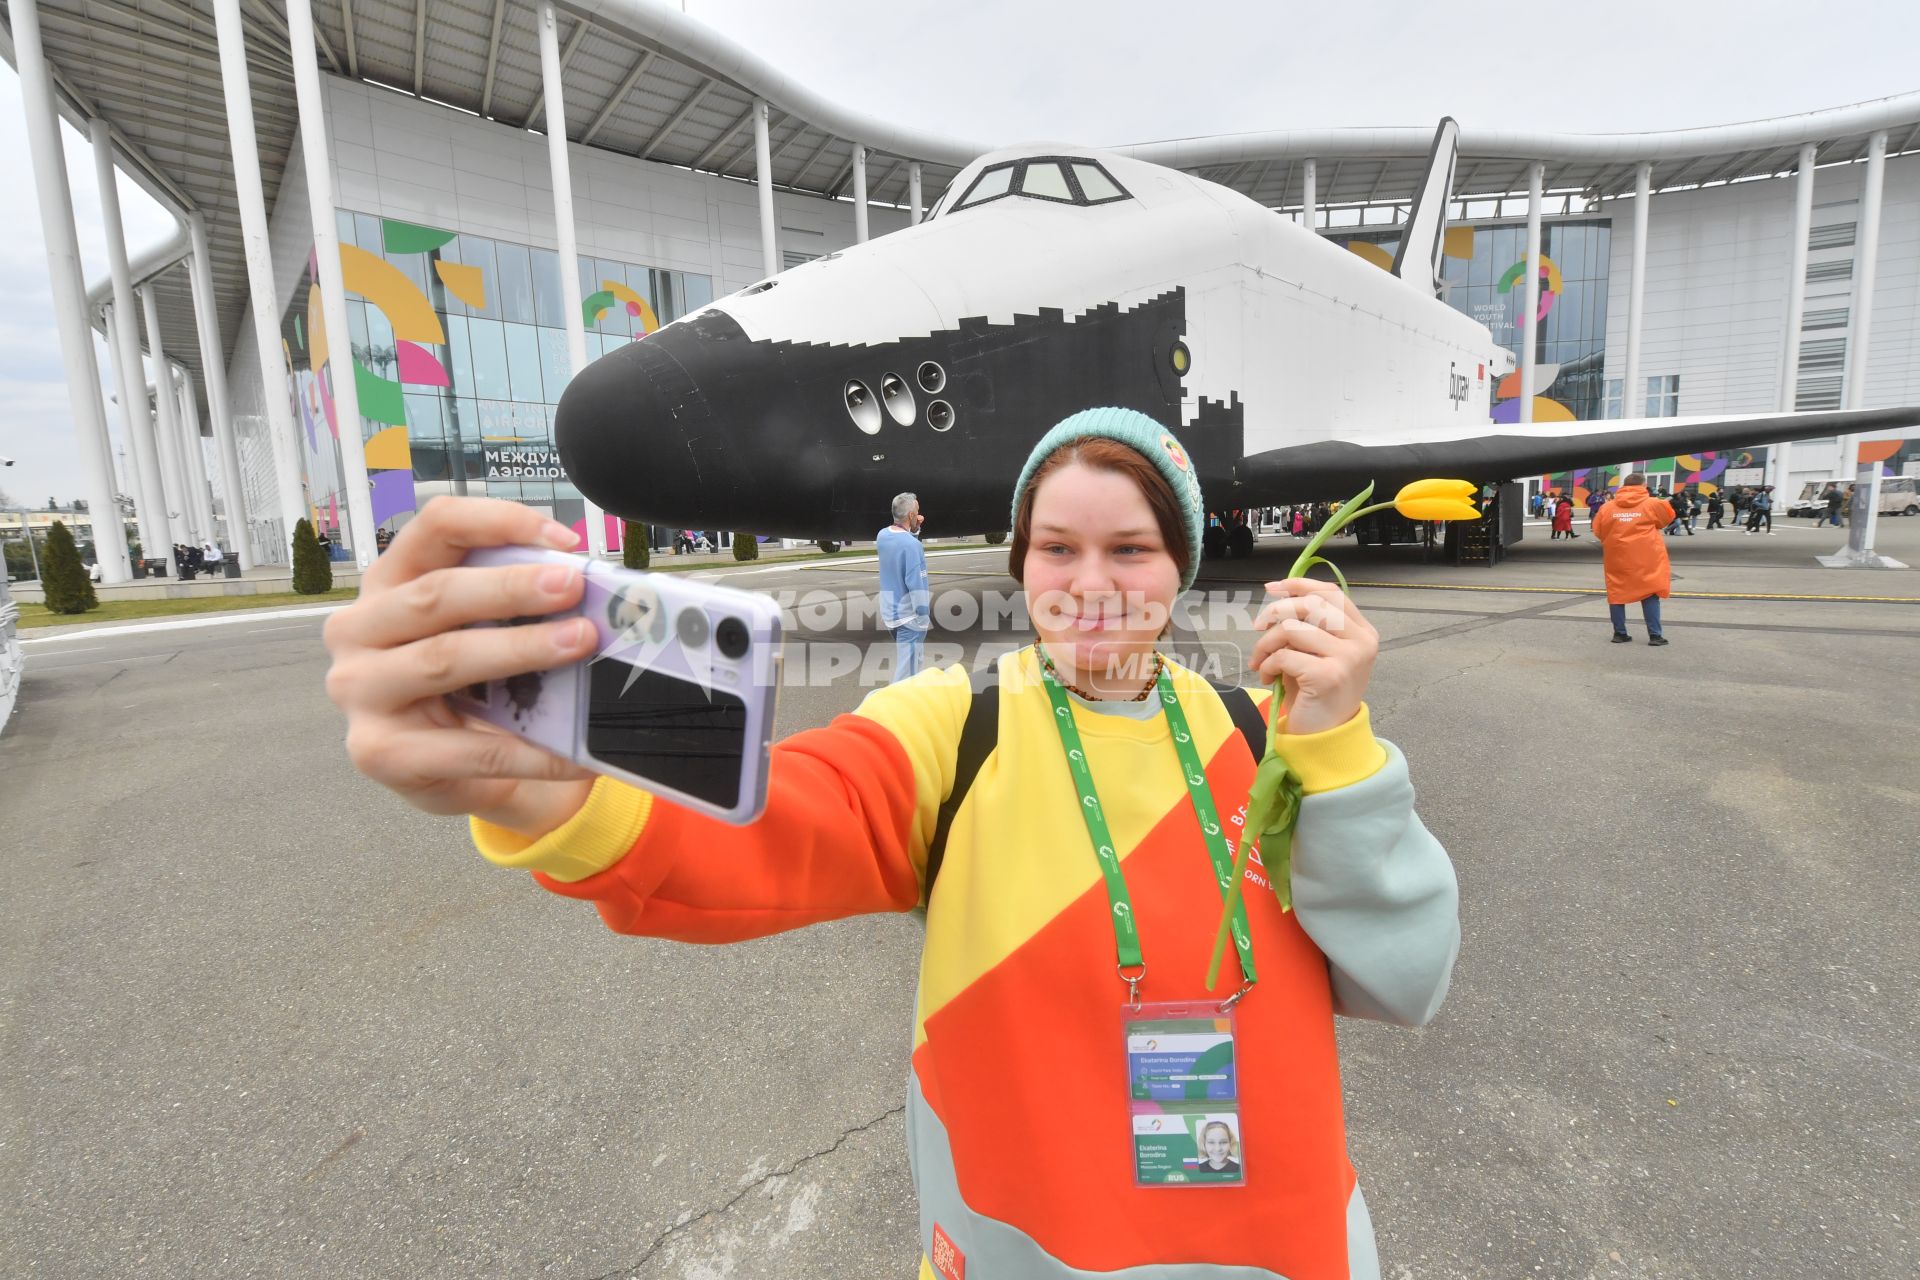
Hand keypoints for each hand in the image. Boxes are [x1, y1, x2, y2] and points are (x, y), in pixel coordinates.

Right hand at [323, 497, 601, 836]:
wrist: (455, 776)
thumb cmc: (470, 690)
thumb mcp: (484, 633)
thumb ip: (514, 606)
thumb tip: (586, 590)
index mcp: (390, 582)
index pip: (436, 528)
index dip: (498, 522)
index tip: (563, 541)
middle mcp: (360, 629)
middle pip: (436, 594)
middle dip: (512, 588)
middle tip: (572, 588)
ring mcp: (360, 691)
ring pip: (443, 659)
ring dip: (520, 649)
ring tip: (578, 644)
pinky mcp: (377, 752)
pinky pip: (464, 750)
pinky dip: (526, 752)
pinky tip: (570, 755)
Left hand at [1249, 579, 1378, 735]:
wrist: (1324, 736)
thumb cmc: (1316, 693)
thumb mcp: (1316, 652)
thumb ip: (1307, 625)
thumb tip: (1277, 595)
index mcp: (1362, 632)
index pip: (1331, 593)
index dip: (1298, 585)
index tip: (1271, 588)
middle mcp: (1361, 642)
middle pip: (1311, 604)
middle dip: (1276, 611)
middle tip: (1258, 628)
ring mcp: (1348, 658)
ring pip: (1292, 628)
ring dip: (1266, 644)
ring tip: (1261, 662)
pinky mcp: (1328, 675)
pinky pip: (1284, 655)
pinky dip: (1267, 664)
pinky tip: (1267, 678)